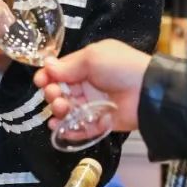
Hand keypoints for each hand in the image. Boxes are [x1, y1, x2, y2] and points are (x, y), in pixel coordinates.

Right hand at [33, 39, 150, 133]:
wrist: (146, 91)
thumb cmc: (121, 67)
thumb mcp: (93, 57)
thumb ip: (69, 65)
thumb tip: (47, 65)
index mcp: (87, 65)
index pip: (61, 71)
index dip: (48, 76)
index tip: (40, 81)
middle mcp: (89, 84)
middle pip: (62, 91)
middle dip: (52, 93)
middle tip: (53, 94)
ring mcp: (94, 104)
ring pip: (68, 110)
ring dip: (58, 110)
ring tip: (60, 108)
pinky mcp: (100, 123)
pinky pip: (80, 128)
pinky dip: (67, 129)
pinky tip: (58, 127)